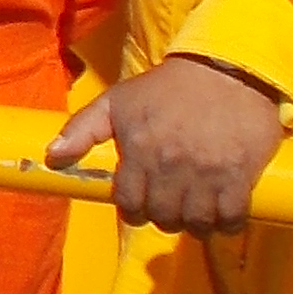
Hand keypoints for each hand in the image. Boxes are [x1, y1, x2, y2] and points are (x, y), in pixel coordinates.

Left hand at [44, 56, 288, 231]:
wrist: (227, 69)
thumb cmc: (168, 87)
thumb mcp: (118, 100)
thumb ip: (82, 127)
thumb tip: (52, 156)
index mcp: (139, 150)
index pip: (129, 204)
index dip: (133, 209)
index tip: (142, 204)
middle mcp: (171, 166)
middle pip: (162, 216)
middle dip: (163, 217)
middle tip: (171, 206)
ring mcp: (207, 173)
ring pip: (195, 222)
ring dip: (194, 224)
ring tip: (196, 212)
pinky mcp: (240, 176)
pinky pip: (231, 218)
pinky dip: (227, 224)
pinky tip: (224, 215)